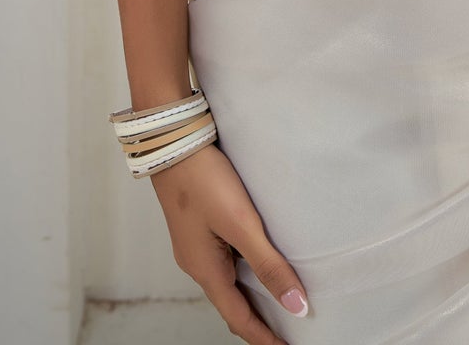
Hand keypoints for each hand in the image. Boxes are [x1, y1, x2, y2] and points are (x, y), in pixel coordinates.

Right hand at [152, 142, 308, 340]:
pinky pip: (226, 258)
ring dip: (252, 294)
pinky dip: (244, 269)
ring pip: (229, 280)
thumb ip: (268, 264)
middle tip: (287, 330)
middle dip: (258, 320)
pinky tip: (259, 259)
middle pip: (232, 303)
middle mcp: (199, 263)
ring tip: (280, 299)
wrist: (174, 144)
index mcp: (206, 271)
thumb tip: (295, 305)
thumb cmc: (204, 181)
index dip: (264, 337)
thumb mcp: (241, 224)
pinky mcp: (200, 226)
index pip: (239, 318)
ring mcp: (197, 245)